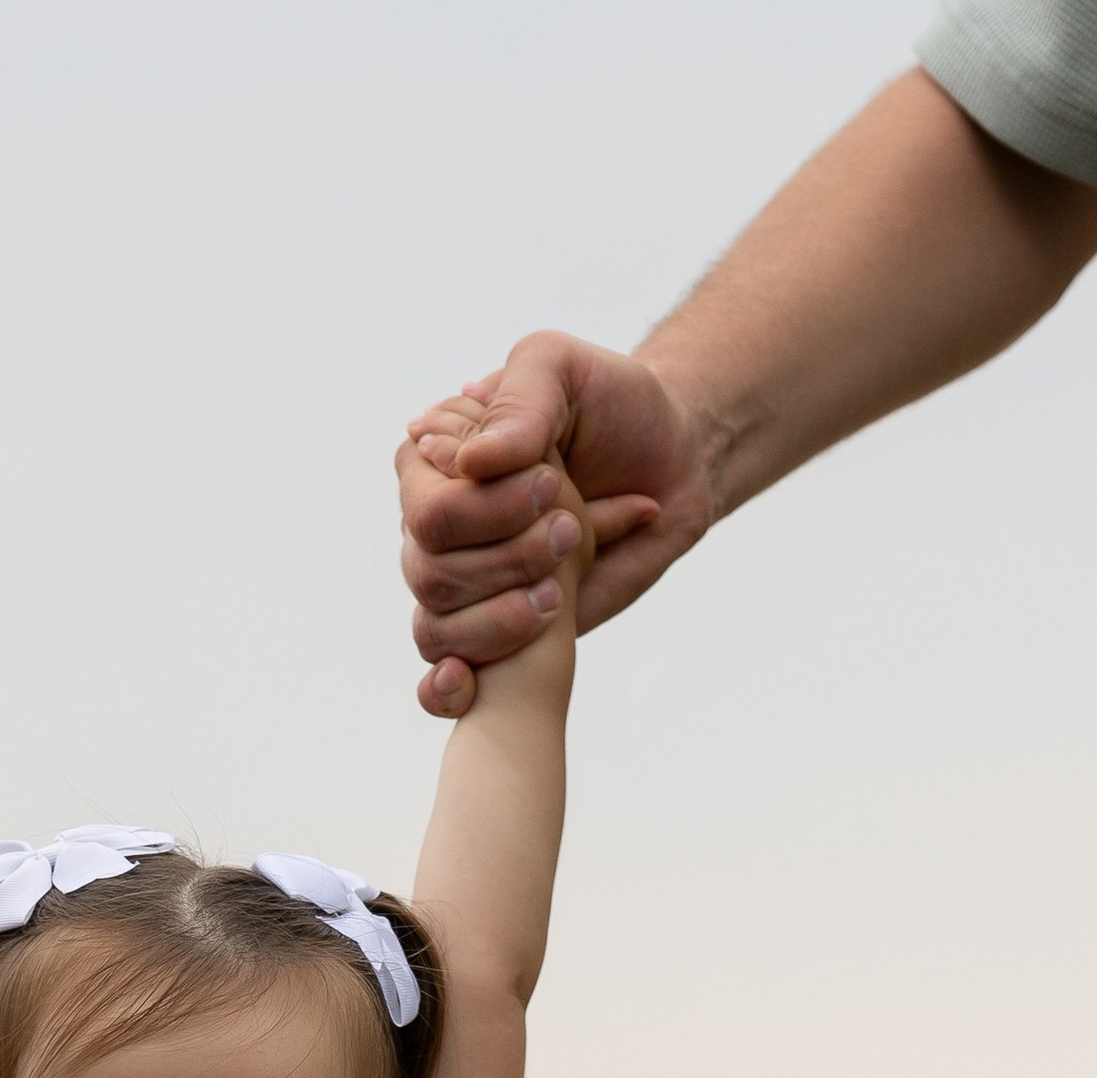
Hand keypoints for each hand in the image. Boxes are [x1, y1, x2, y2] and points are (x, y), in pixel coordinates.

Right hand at [399, 332, 706, 717]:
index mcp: (438, 461)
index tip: (554, 485)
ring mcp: (462, 582)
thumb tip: (472, 464)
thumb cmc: (616, 406)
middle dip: (506, 558)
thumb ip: (519, 399)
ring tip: (560, 589)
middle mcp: (438, 525)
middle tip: (569, 532)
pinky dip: (445, 687)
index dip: (485, 508)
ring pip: (435, 622)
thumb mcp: (565, 370)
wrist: (672, 464)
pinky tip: (467, 680)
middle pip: (429, 567)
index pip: (424, 503)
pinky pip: (439, 675)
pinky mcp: (491, 632)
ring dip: (500, 615)